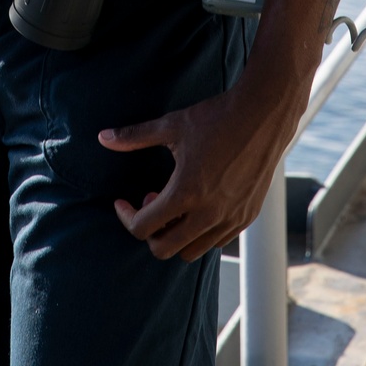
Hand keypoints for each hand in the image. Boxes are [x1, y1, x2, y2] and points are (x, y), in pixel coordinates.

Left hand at [97, 83, 297, 261]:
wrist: (262, 114)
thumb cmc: (215, 118)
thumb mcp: (171, 125)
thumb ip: (134, 137)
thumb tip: (102, 137)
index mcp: (186, 193)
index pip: (143, 228)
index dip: (127, 216)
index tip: (123, 202)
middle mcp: (209, 214)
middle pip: (164, 249)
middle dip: (149, 230)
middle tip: (150, 200)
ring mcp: (230, 219)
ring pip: (191, 251)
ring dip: (175, 234)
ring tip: (174, 201)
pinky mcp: (246, 217)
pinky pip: (215, 242)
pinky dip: (199, 232)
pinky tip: (198, 203)